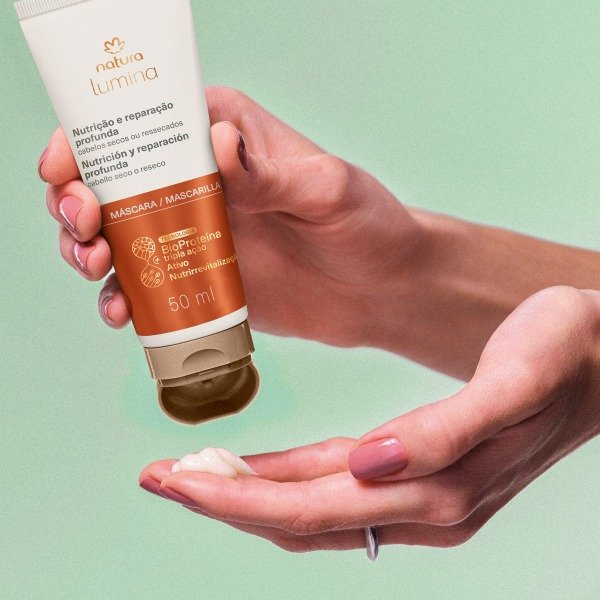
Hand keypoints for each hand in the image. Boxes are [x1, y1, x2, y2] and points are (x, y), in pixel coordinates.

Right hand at [40, 87, 420, 347]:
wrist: (379, 290)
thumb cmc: (366, 226)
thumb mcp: (328, 190)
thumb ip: (272, 171)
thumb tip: (217, 145)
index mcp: (224, 136)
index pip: (143, 125)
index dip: (90, 142)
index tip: (67, 170)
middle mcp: (201, 181)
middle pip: (114, 181)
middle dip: (79, 201)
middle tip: (86, 227)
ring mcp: (197, 233)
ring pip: (118, 236)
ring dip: (87, 249)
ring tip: (95, 267)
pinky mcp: (201, 279)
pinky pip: (147, 287)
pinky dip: (122, 299)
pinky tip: (122, 312)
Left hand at [139, 286, 599, 551]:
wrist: (599, 357)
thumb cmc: (560, 358)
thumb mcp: (512, 384)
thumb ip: (444, 433)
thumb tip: (371, 465)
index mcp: (439, 489)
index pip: (312, 505)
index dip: (237, 494)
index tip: (175, 477)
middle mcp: (423, 507)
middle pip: (299, 515)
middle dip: (223, 497)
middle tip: (158, 476)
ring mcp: (420, 498)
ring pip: (312, 507)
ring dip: (247, 492)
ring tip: (191, 471)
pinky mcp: (419, 475)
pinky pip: (337, 488)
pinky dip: (287, 479)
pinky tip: (256, 467)